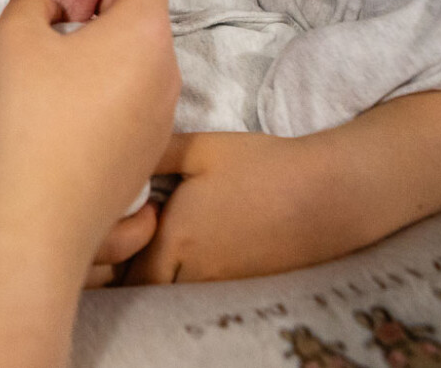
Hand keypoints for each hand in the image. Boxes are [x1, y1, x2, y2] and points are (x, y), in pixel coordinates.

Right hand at [0, 0, 178, 365]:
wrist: (44, 209)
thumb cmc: (32, 111)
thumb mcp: (16, 36)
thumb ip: (31, 4)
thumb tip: (50, 12)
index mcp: (144, 32)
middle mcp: (167, 70)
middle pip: (144, 17)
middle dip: (108, 1)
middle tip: (66, 5)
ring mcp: (164, 115)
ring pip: (140, 60)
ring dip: (109, 45)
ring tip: (62, 58)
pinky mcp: (150, 150)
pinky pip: (136, 97)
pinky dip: (110, 83)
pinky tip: (69, 106)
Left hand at [125, 132, 338, 283]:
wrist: (329, 195)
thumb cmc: (263, 167)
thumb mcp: (201, 149)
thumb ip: (153, 155)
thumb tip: (117, 154)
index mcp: (174, 242)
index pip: (121, 270)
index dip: (111, 250)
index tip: (116, 219)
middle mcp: (193, 275)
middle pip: (143, 287)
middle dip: (130, 265)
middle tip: (133, 228)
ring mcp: (219, 287)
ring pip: (170, 291)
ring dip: (159, 272)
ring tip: (164, 235)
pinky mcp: (241, 289)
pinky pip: (199, 291)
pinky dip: (188, 275)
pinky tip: (197, 245)